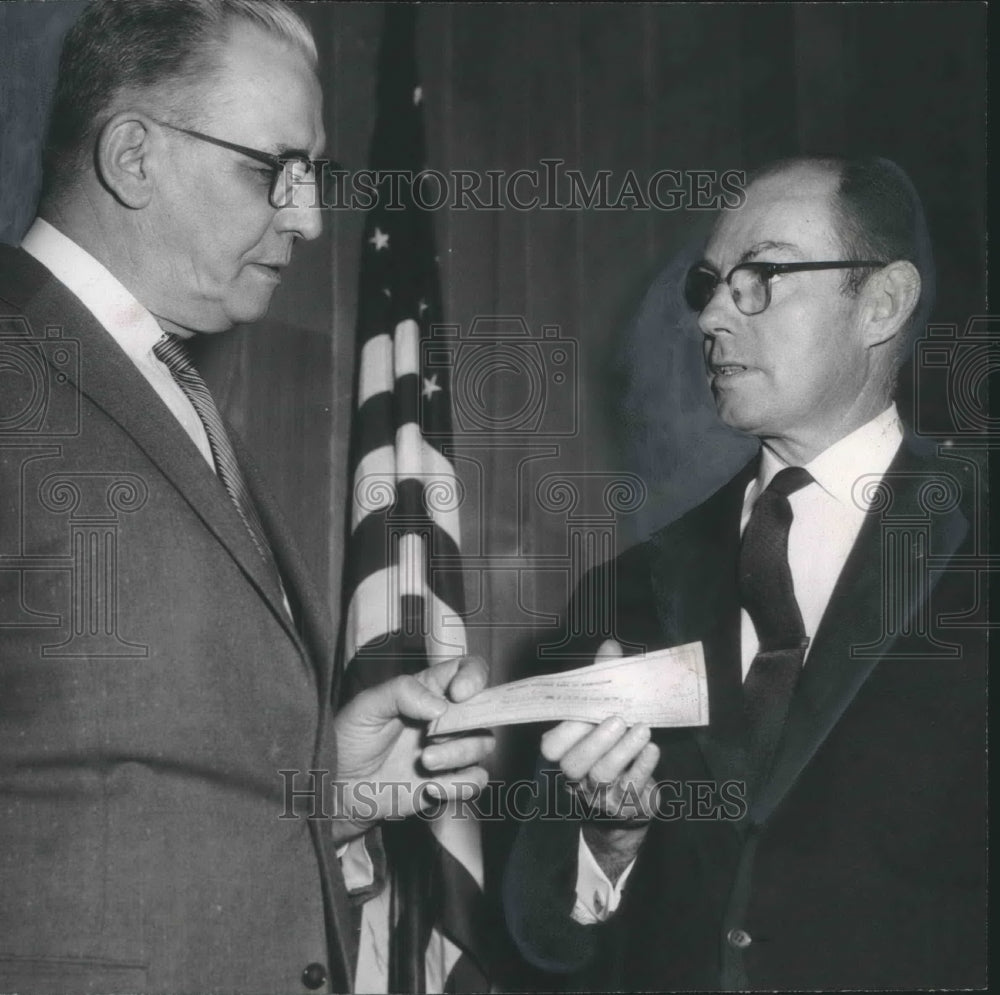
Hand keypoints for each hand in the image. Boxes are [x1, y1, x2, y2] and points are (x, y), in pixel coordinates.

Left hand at [330, 655, 494, 844]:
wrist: (336, 791)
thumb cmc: (346, 742)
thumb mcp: (366, 707)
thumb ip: (402, 693)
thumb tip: (441, 705)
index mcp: (427, 691)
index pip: (466, 670)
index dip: (474, 677)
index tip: (460, 694)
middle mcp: (443, 718)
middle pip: (485, 708)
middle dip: (469, 721)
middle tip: (436, 732)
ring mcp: (448, 750)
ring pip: (484, 744)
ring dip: (460, 753)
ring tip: (426, 761)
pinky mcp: (447, 782)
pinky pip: (476, 780)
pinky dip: (460, 784)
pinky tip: (431, 786)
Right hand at [540, 640, 659, 879]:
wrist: (632, 796)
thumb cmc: (614, 745)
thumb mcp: (606, 712)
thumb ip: (604, 680)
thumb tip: (610, 646)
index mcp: (567, 753)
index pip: (551, 747)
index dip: (563, 731)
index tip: (583, 710)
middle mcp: (577, 777)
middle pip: (574, 763)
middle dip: (595, 740)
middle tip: (618, 719)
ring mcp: (600, 795)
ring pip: (603, 775)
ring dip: (623, 751)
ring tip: (642, 728)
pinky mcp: (626, 805)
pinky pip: (631, 788)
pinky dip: (642, 768)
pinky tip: (653, 750)